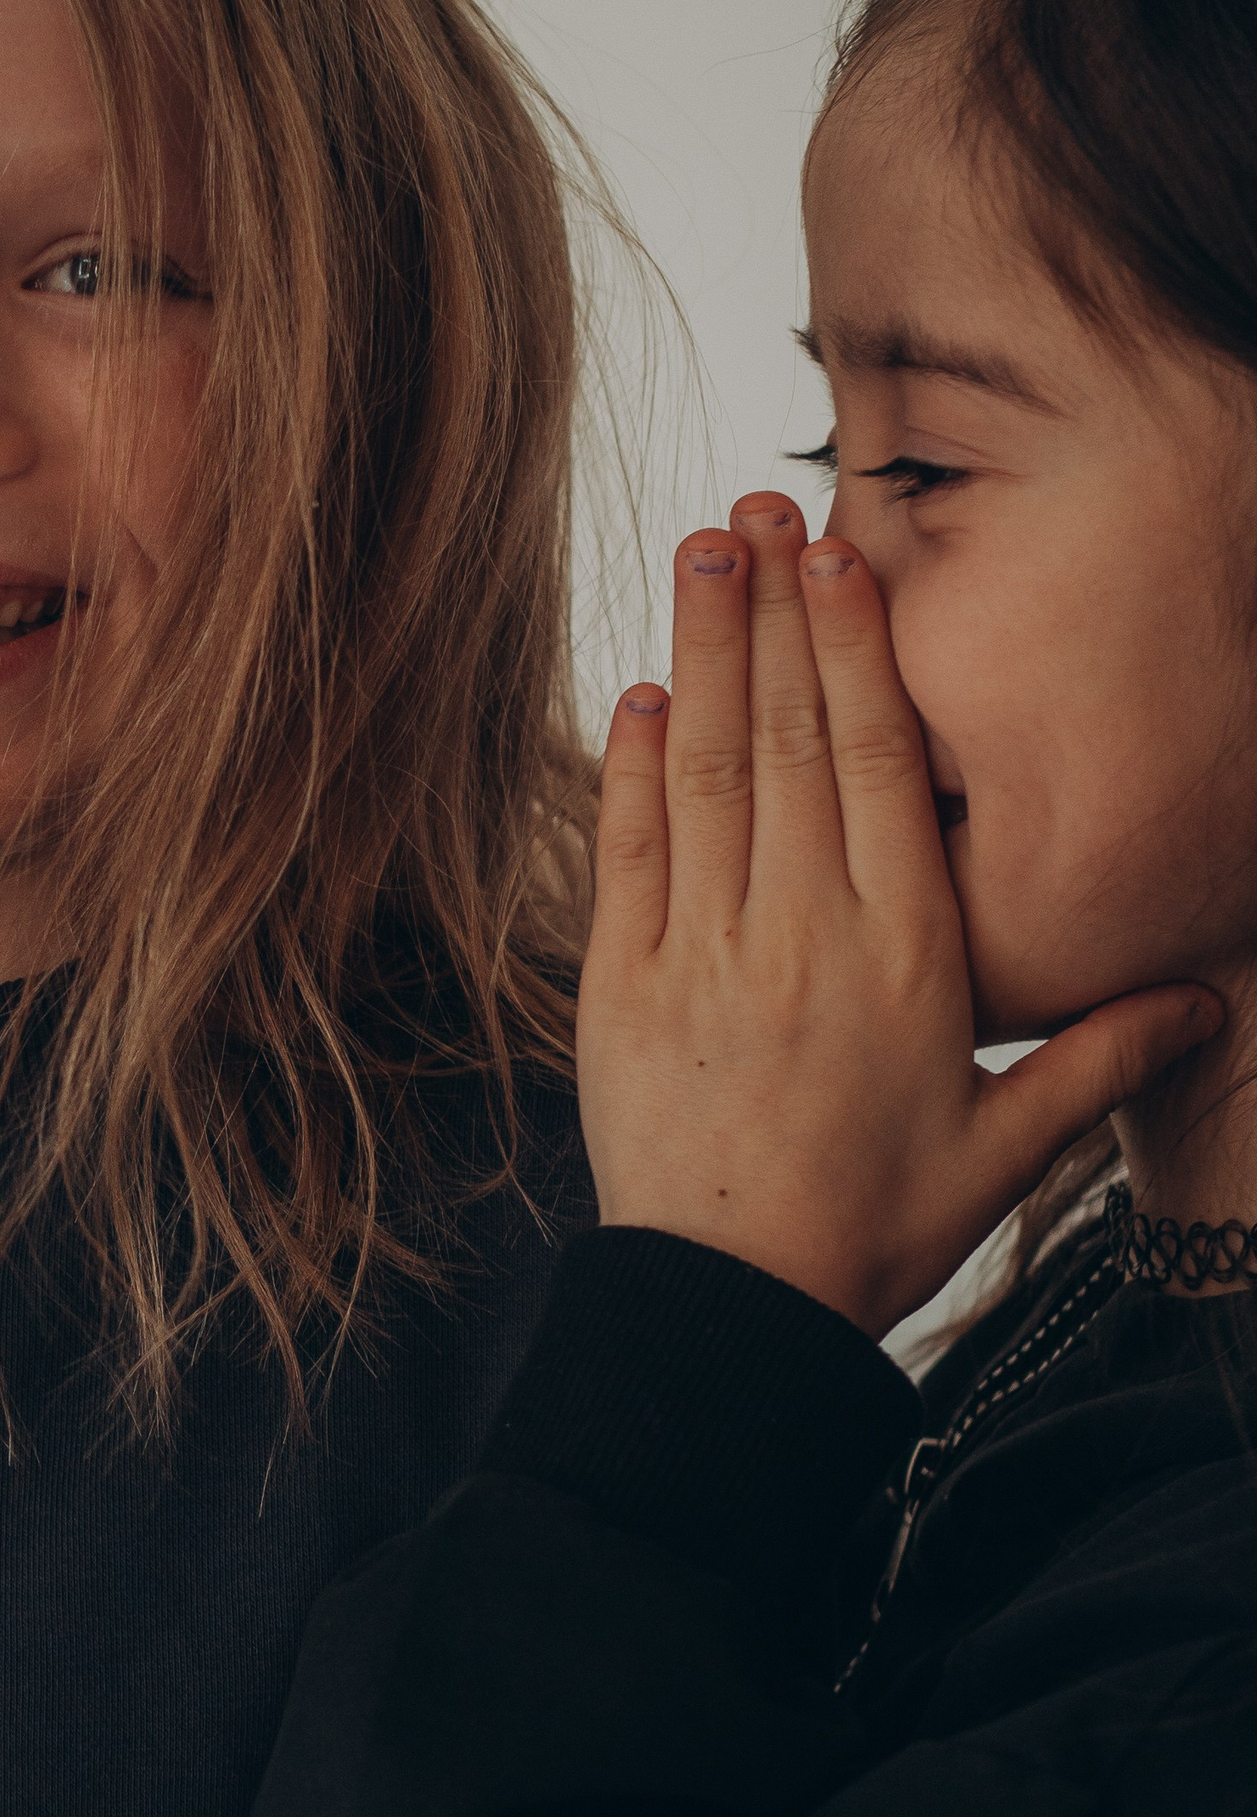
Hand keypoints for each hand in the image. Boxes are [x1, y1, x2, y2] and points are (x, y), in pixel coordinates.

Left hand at [579, 492, 1220, 1337]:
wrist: (736, 1307)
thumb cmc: (876, 1226)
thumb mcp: (1005, 1147)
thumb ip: (1099, 1058)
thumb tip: (1207, 1002)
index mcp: (901, 949)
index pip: (876, 762)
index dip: (857, 649)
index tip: (842, 560)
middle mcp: (798, 929)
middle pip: (785, 735)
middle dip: (772, 611)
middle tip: (756, 509)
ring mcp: (700, 950)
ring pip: (703, 770)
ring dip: (699, 653)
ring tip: (699, 555)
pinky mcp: (618, 987)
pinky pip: (627, 852)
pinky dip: (630, 765)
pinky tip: (640, 694)